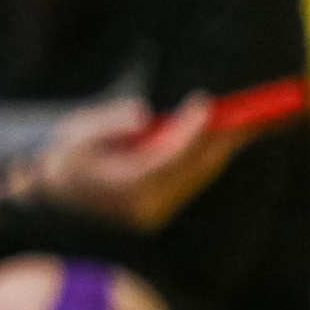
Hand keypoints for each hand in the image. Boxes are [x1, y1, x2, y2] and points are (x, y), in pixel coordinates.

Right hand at [12, 95, 253, 230]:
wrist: (52, 206)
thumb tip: (143, 114)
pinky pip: (192, 179)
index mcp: (125, 185)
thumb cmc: (63, 164)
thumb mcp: (74, 138)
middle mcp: (148, 202)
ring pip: (199, 174)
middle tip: (257, 110)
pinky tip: (224, 138)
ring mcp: (157, 209)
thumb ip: (107, 123)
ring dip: (223, 146)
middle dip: (226, 135)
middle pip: (197, 165)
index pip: (169, 153)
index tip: (204, 100)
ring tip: (253, 120)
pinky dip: (208, 156)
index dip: (190, 126)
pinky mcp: (162, 209)